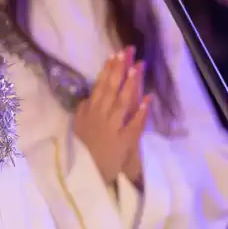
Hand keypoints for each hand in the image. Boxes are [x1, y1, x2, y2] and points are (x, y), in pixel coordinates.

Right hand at [73, 49, 150, 185]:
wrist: (86, 177)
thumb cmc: (83, 152)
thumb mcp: (78, 129)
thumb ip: (83, 112)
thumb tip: (88, 97)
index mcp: (89, 113)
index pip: (99, 87)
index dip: (107, 70)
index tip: (115, 55)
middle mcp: (99, 117)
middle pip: (110, 89)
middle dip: (120, 69)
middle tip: (128, 51)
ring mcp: (111, 129)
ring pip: (121, 103)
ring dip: (129, 85)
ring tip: (137, 67)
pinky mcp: (123, 142)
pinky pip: (134, 125)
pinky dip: (141, 112)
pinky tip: (148, 99)